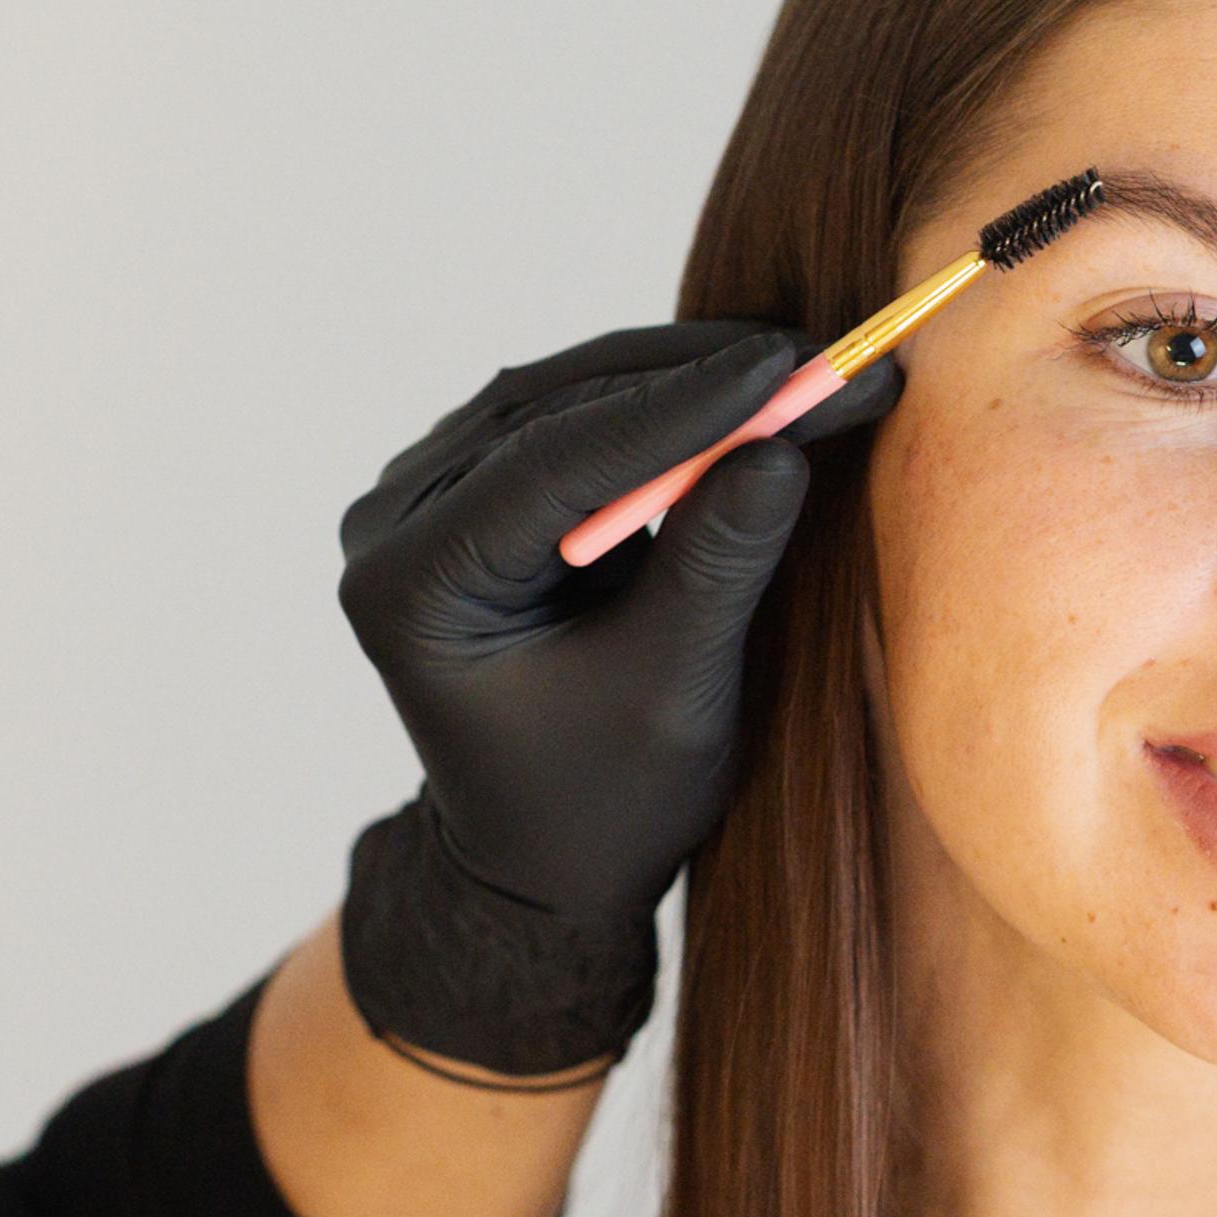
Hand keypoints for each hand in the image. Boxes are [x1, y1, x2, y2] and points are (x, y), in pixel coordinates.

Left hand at [333, 321, 900, 1071]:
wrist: (548, 858)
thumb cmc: (602, 804)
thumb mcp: (672, 695)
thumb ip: (715, 567)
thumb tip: (781, 447)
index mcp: (411, 588)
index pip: (550, 464)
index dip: (680, 411)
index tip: (792, 367)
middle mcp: (396, 525)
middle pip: (552, 412)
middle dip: (693, 384)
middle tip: (820, 358)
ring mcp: (428, 501)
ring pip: (566, 401)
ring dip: (684, 382)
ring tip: (802, 370)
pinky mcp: (477, 493)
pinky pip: (574, 423)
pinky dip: (663, 411)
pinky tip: (749, 394)